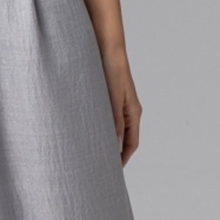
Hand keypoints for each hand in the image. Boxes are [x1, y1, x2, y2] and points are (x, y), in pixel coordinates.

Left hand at [100, 44, 140, 164]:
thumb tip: (115, 146)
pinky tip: (87, 133)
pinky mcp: (107, 98)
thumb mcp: (112, 99)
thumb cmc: (111, 70)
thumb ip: (113, 122)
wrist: (106, 48)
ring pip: (113, 130)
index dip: (123, 158)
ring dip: (105, 141)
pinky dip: (99, 129)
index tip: (113, 171)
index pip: (132, 143)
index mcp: (133, 113)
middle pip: (123, 139)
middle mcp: (127, 111)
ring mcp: (118, 105)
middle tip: (99, 166)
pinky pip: (105, 119)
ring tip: (91, 153)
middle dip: (113, 153)